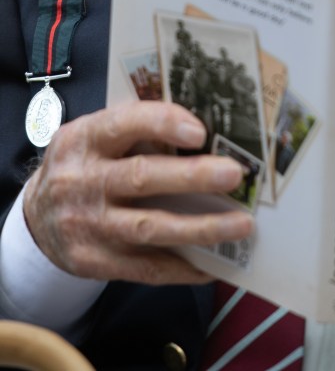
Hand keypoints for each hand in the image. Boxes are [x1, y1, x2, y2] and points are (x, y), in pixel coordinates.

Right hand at [23, 101, 253, 284]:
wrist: (37, 216)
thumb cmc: (85, 164)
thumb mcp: (97, 135)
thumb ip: (138, 129)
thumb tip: (205, 133)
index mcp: (85, 138)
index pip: (125, 123)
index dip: (164, 123)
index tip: (200, 131)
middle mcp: (83, 180)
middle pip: (142, 177)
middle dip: (193, 177)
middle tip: (234, 174)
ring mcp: (88, 225)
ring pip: (150, 227)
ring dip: (200, 227)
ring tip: (240, 224)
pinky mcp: (94, 261)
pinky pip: (145, 268)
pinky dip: (183, 266)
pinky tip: (213, 263)